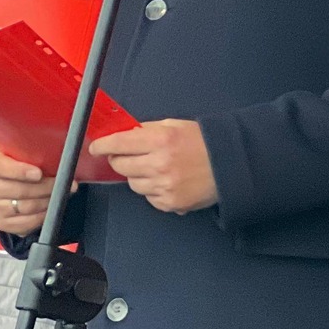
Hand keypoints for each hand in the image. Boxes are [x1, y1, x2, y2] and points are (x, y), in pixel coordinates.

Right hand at [0, 150, 58, 233]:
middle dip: (47, 187)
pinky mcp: (3, 222)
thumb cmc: (25, 164)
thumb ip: (34, 153)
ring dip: (49, 200)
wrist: (14, 183)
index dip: (20, 171)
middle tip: (66, 183)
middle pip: (20, 190)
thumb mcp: (25, 153)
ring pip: (26, 207)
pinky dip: (43, 215)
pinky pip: (27, 222)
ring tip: (62, 193)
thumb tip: (60, 157)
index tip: (38, 173)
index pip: (1, 167)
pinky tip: (52, 206)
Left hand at [89, 120, 217, 213]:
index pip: (119, 143)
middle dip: (120, 160)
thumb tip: (122, 134)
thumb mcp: (176, 126)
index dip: (103, 145)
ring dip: (139, 176)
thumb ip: (147, 130)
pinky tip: (169, 180)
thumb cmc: (206, 143)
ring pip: (133, 183)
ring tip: (157, 168)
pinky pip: (148, 197)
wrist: (232, 165)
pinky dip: (154, 189)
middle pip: (121, 165)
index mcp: (161, 139)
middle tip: (129, 156)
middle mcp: (160, 163)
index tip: (96, 147)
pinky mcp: (170, 203)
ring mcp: (164, 186)